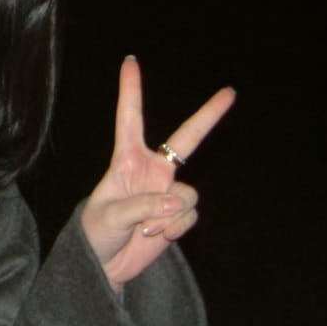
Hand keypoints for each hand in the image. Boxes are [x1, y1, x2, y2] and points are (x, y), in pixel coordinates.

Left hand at [80, 56, 234, 291]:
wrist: (105, 265)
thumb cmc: (96, 232)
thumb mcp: (109, 216)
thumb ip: (142, 205)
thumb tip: (176, 201)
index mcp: (126, 160)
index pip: (129, 118)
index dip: (130, 89)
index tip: (129, 60)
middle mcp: (151, 170)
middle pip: (186, 139)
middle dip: (209, 115)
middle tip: (230, 93)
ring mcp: (167, 192)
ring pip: (188, 193)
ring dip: (169, 214)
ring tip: (146, 227)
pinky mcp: (178, 216)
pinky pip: (189, 216)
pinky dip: (175, 229)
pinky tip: (156, 236)